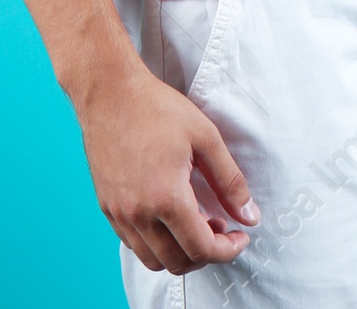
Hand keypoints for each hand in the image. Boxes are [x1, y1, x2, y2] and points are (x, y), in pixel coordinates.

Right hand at [76, 56, 259, 274]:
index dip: (227, 250)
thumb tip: (249, 216)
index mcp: (166, 198)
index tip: (240, 237)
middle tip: (220, 226)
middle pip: (178, 262)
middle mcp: (139, 214)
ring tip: (195, 221)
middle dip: (206, 253)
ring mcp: (119, 214)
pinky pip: (133, 244)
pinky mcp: (107, 208)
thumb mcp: (205, 137)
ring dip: (180, 252)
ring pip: (153, 260)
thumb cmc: (156, 109)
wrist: (109, 92)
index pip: (202, 249)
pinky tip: (168, 216)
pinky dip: (156, 243)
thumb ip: (230, 181)